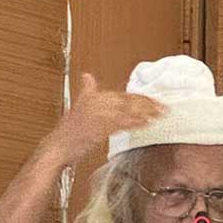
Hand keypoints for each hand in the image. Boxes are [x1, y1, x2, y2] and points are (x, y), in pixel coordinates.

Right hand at [42, 73, 165, 164]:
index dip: (141, 98)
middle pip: (129, 101)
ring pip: (128, 111)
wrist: (58, 146)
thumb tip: (87, 76)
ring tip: (161, 115)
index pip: (124, 95)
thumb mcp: (77, 106)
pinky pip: (122, 123)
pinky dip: (136, 123)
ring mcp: (99, 114)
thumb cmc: (69, 131)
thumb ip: (87, 91)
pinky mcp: (100, 127)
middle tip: (165, 107)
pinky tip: (147, 123)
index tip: (155, 100)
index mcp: (94, 96)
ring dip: (147, 113)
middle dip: (149, 104)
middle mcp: (97, 102)